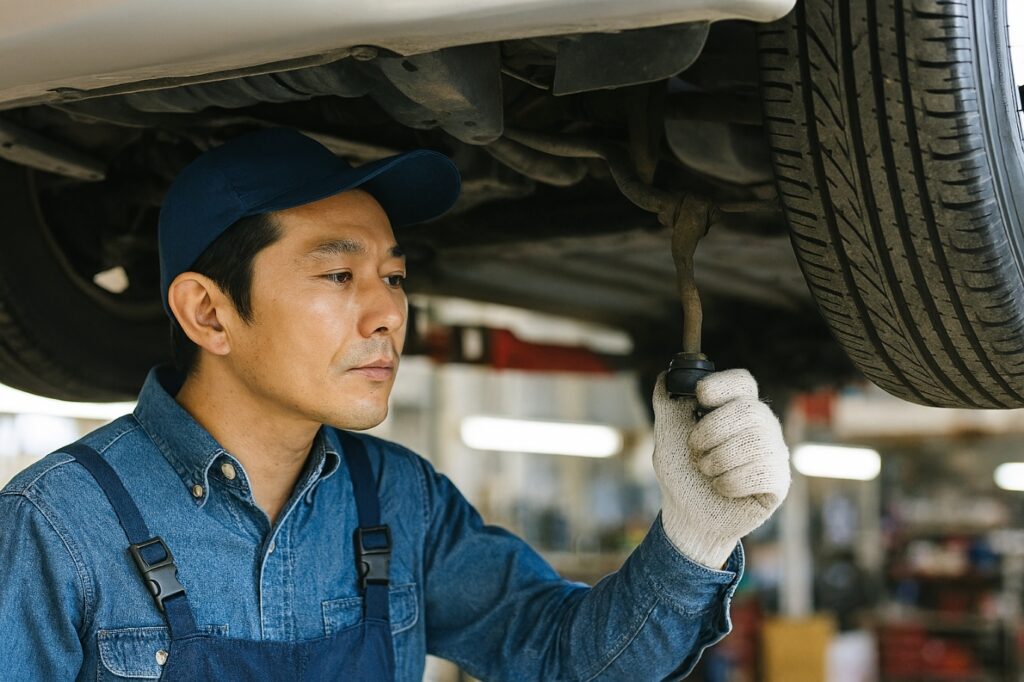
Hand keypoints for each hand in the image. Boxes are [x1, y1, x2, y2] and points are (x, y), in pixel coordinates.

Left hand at [652, 368, 790, 568]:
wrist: (687, 515)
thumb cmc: (681, 472)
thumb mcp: (667, 434)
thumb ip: (667, 402)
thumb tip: (666, 376)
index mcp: (736, 408)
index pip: (743, 382)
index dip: (723, 385)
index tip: (700, 397)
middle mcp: (761, 426)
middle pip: (749, 410)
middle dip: (712, 431)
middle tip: (695, 450)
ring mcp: (773, 453)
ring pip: (755, 442)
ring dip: (718, 460)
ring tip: (707, 472)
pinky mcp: (779, 482)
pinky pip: (761, 472)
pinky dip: (730, 483)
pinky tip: (722, 488)